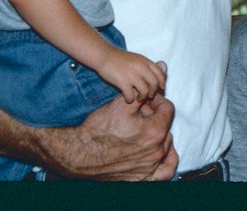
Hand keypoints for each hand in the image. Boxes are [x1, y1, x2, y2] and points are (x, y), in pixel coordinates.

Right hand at [40, 92, 175, 179]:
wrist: (79, 154)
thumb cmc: (98, 129)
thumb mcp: (122, 105)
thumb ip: (145, 90)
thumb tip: (162, 68)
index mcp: (155, 132)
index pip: (168, 109)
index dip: (156, 101)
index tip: (145, 101)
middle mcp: (157, 152)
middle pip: (165, 127)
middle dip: (155, 117)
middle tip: (139, 114)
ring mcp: (151, 167)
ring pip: (165, 146)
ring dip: (158, 135)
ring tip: (143, 130)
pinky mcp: (144, 178)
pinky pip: (164, 171)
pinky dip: (165, 161)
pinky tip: (157, 152)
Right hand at [97, 50, 167, 102]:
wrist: (104, 56)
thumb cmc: (120, 58)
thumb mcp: (137, 59)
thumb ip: (147, 66)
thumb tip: (159, 72)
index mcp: (145, 61)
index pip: (160, 73)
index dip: (161, 82)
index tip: (160, 88)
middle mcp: (141, 67)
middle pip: (154, 83)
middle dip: (153, 92)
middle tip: (149, 96)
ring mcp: (132, 75)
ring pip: (145, 91)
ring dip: (143, 97)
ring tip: (138, 98)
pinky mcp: (122, 82)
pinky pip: (131, 95)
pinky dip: (130, 99)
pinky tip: (128, 99)